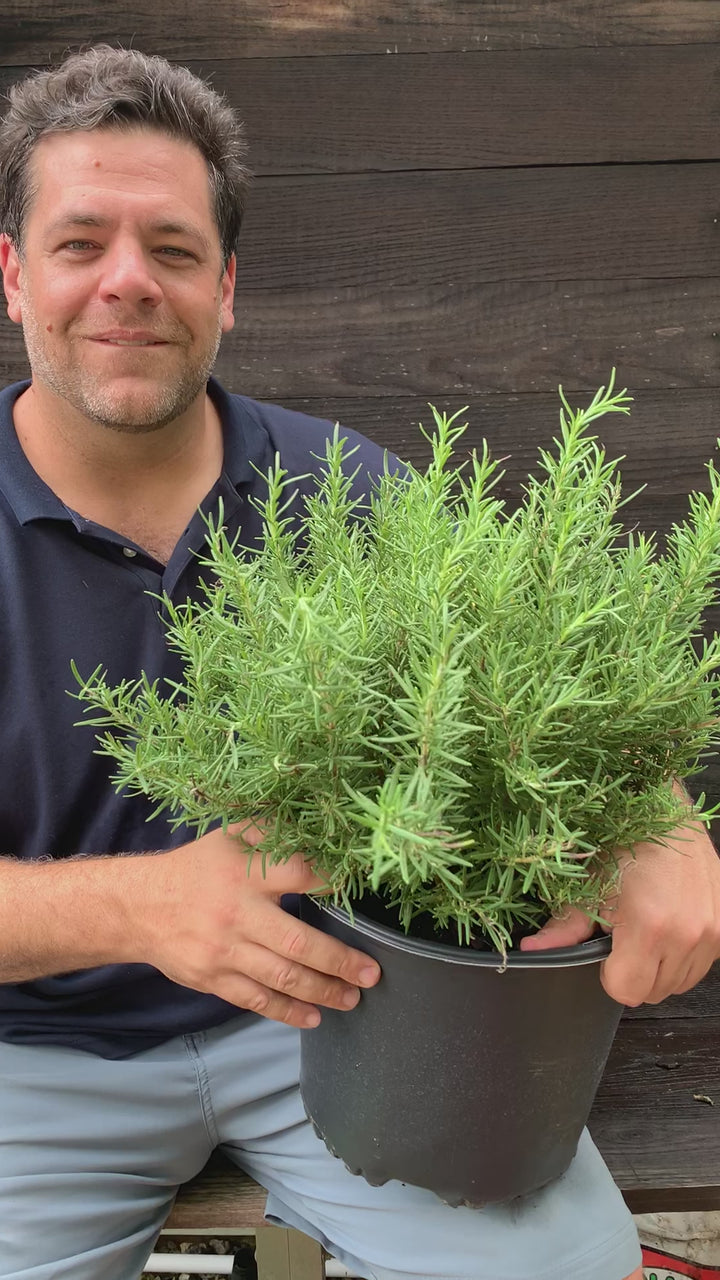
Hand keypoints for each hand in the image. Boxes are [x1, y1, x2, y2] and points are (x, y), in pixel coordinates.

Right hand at [134, 822, 380, 1027]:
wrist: (140, 906)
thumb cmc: (198, 868)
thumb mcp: (231, 837)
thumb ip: (273, 834)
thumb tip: (322, 834)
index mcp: (245, 871)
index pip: (300, 875)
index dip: (332, 883)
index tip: (358, 895)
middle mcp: (236, 913)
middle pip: (296, 941)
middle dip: (339, 961)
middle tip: (371, 973)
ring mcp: (224, 950)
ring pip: (281, 977)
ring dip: (322, 990)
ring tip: (352, 997)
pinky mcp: (212, 978)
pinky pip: (255, 1000)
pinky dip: (287, 1011)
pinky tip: (314, 1016)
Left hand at [519, 812, 719, 1005]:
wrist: (667, 812)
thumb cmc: (627, 842)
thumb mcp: (590, 883)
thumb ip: (563, 926)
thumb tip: (532, 951)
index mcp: (650, 926)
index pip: (627, 991)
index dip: (610, 975)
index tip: (606, 951)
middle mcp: (688, 933)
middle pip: (653, 992)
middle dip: (634, 971)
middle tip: (626, 934)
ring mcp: (713, 931)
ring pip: (679, 983)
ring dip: (661, 966)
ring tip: (648, 927)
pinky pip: (701, 965)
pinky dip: (683, 954)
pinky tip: (670, 925)